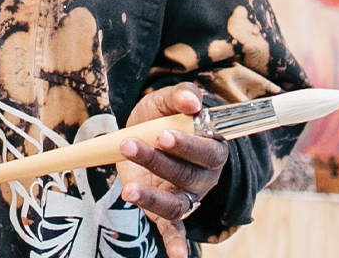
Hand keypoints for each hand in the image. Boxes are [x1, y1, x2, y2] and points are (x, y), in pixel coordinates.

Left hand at [116, 83, 228, 257]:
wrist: (147, 130)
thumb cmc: (163, 115)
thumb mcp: (166, 100)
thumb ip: (180, 96)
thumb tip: (192, 101)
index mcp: (210, 145)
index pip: (206, 149)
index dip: (186, 144)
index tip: (162, 134)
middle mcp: (204, 175)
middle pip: (187, 175)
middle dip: (157, 161)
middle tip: (130, 144)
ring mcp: (187, 196)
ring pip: (176, 202)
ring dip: (152, 197)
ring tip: (128, 189)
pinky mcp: (168, 211)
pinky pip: (175, 230)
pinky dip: (177, 245)